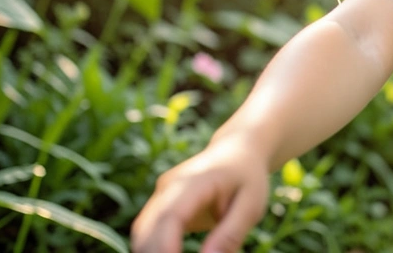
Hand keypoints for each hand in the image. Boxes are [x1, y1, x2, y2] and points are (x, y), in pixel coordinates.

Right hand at [130, 137, 270, 252]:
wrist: (237, 149)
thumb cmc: (247, 178)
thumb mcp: (251, 206)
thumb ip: (230, 234)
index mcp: (195, 181)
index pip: (170, 216)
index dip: (165, 246)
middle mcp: (170, 186)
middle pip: (147, 228)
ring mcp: (160, 194)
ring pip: (141, 233)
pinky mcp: (159, 204)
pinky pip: (147, 233)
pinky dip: (155, 249)